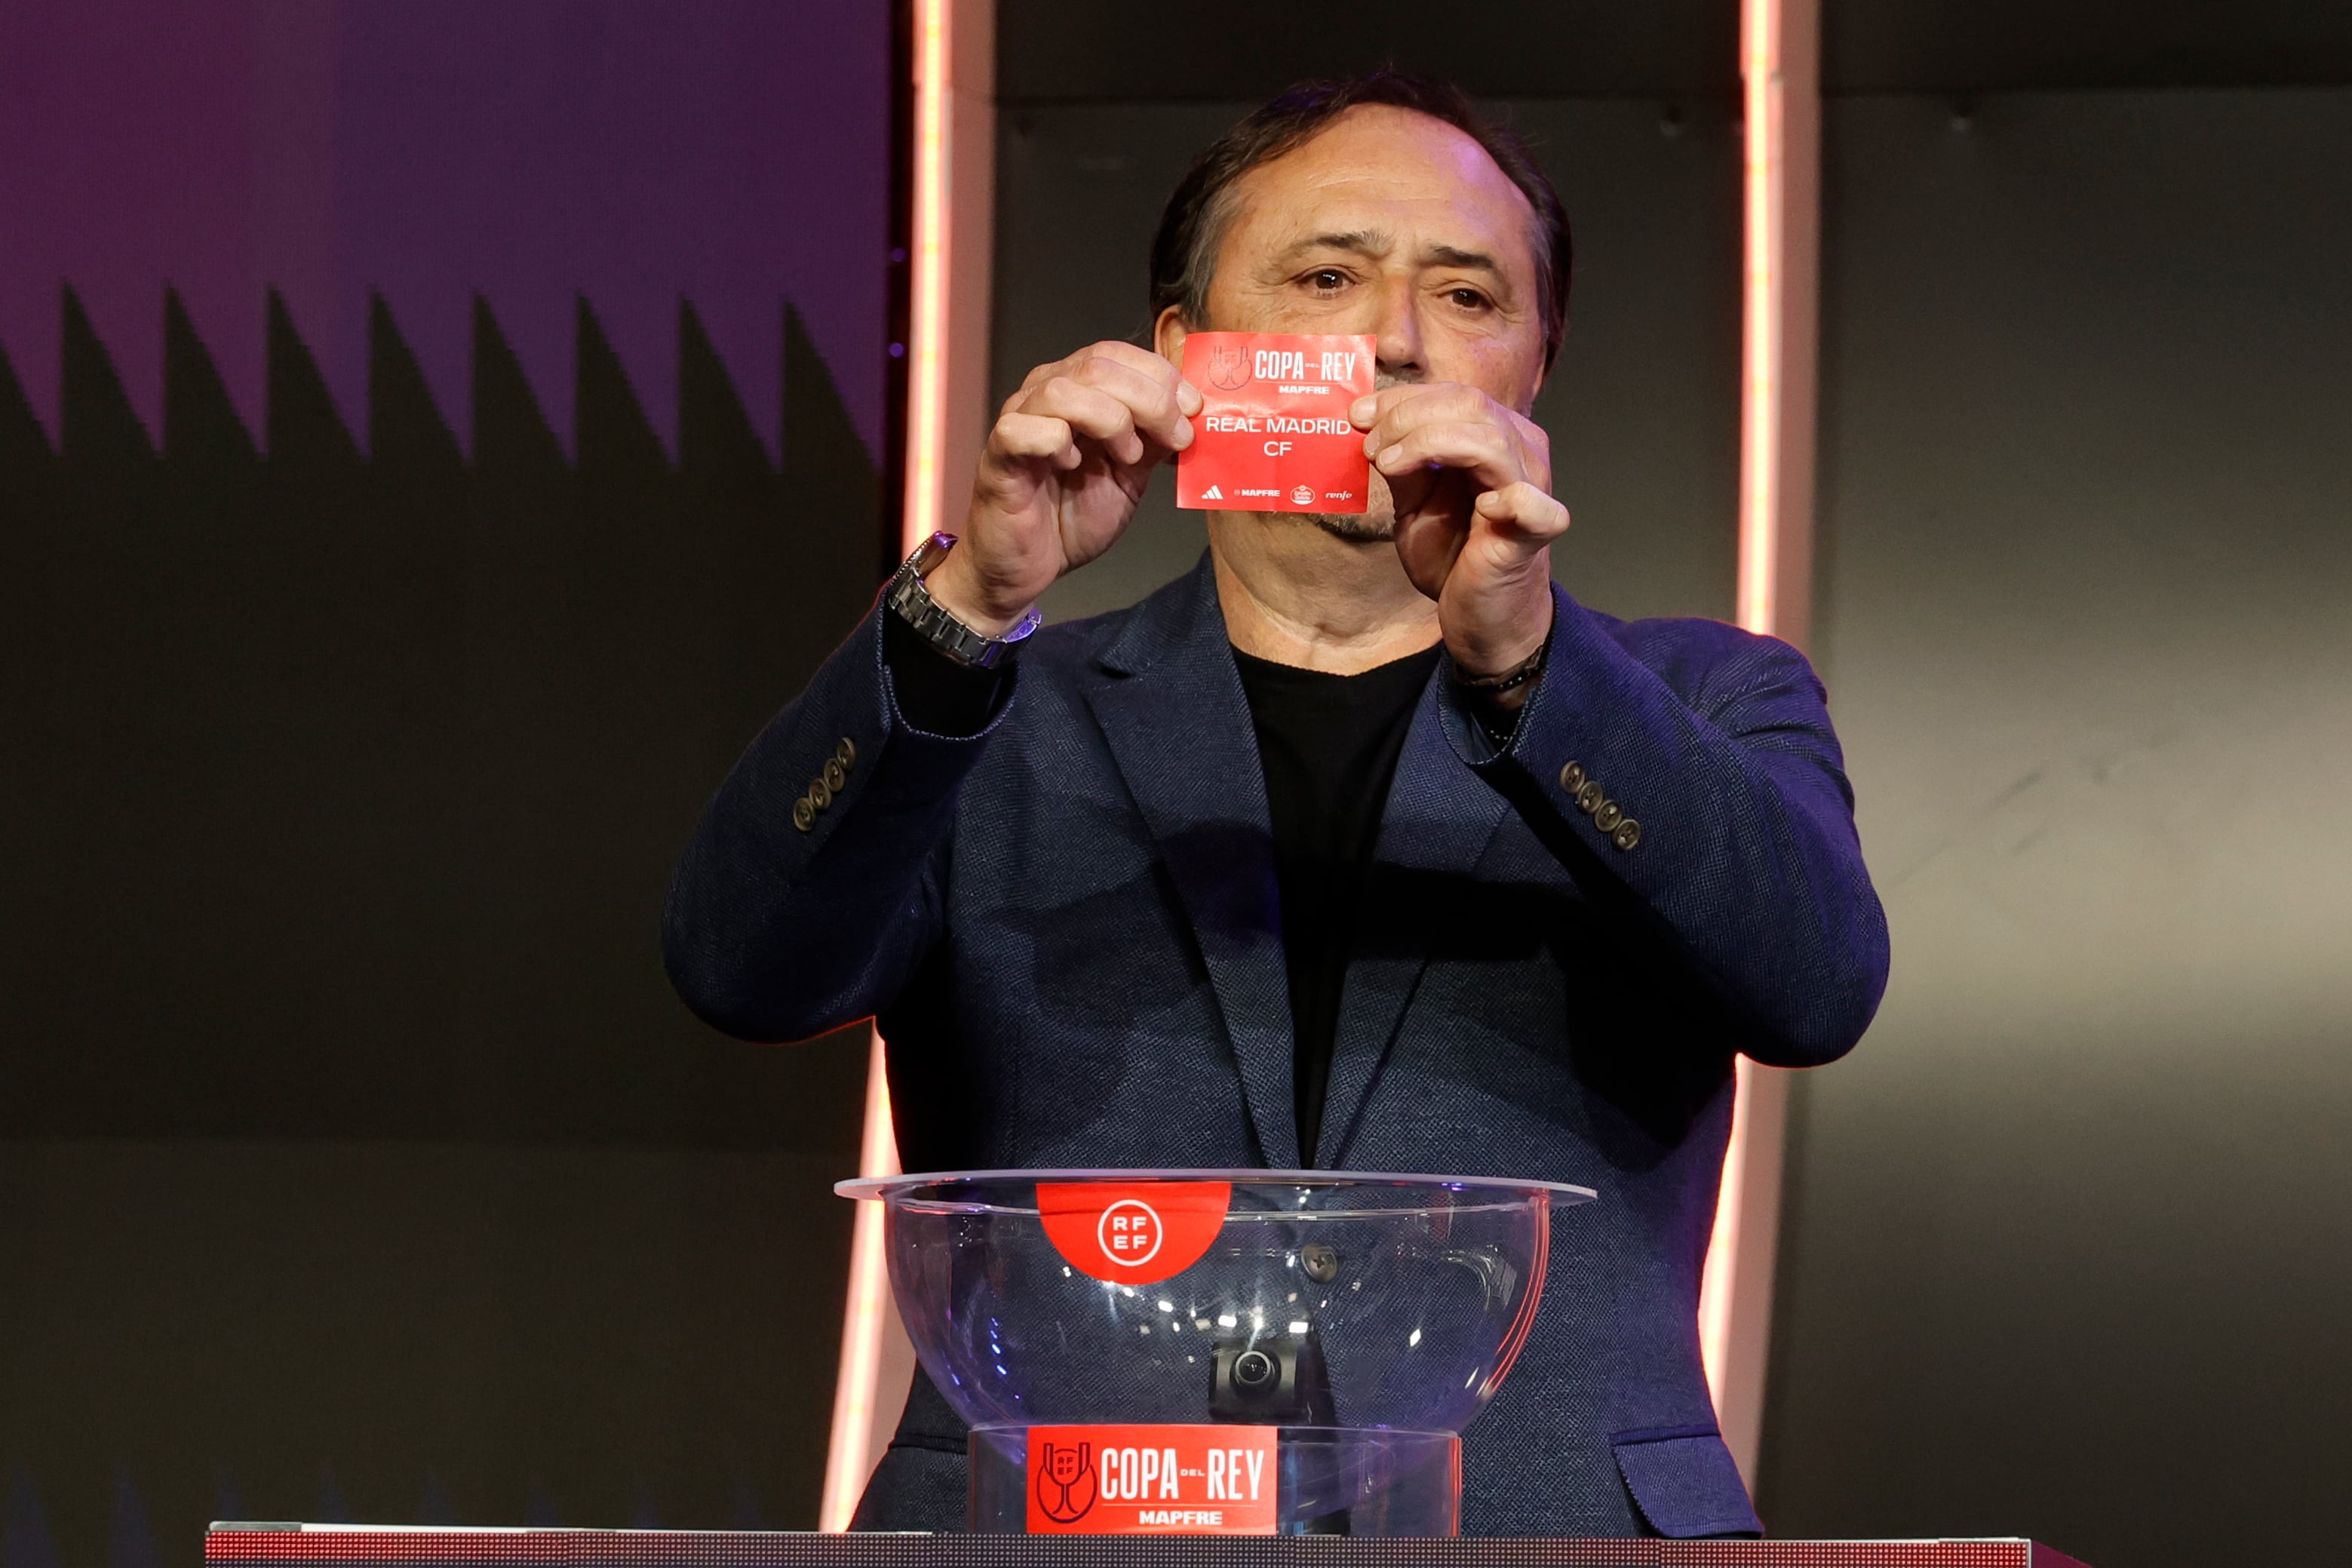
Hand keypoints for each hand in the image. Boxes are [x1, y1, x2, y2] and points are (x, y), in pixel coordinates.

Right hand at [926, 342, 1200, 633]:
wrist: (1027, 566)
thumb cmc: (1070, 516)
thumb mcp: (1129, 476)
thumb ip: (1154, 441)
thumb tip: (1192, 414)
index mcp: (1075, 389)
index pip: (1115, 353)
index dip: (1160, 375)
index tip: (1194, 409)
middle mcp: (1043, 394)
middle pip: (1097, 366)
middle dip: (1150, 400)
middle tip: (1176, 438)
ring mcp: (1018, 420)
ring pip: (1064, 391)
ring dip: (1111, 420)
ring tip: (1127, 457)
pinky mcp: (997, 455)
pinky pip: (1025, 429)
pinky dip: (1057, 443)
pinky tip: (1071, 465)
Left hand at [1350, 384, 1567, 674]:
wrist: (1481, 616)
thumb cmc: (1454, 556)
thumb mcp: (1415, 500)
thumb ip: (1401, 462)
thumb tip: (1367, 422)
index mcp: (1495, 436)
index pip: (1454, 396)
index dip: (1402, 399)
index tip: (1358, 415)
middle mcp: (1521, 452)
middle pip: (1470, 405)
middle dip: (1408, 417)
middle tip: (1370, 445)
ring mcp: (1532, 489)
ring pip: (1488, 438)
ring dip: (1429, 442)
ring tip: (1388, 465)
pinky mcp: (1535, 530)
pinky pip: (1531, 503)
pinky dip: (1508, 499)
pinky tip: (1483, 508)